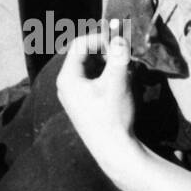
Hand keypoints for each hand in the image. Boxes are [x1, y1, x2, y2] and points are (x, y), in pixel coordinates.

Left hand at [56, 24, 139, 180]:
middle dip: (105, 53)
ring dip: (107, 65)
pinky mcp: (81, 105)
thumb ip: (118, 57)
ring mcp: (71, 96)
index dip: (100, 39)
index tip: (119, 43)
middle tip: (124, 57)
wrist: (114, 151)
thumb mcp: (117, 82)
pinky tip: (121, 83)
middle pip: (83, 56)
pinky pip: (91, 81)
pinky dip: (105, 77)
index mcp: (67, 77)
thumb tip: (120, 39)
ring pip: (89, 69)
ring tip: (125, 70)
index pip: (80, 45)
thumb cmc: (113, 116)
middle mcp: (64, 85)